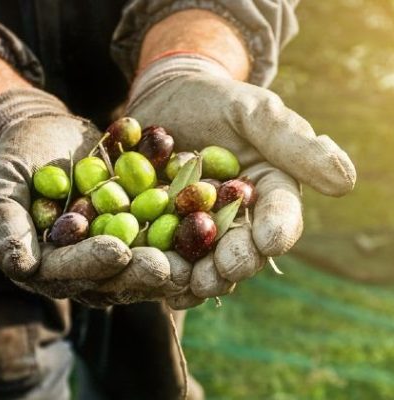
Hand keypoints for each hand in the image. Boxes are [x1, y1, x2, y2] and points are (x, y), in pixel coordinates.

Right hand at [0, 88, 188, 306]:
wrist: (44, 133)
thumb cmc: (14, 156)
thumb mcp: (0, 183)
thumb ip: (5, 222)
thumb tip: (18, 265)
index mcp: (44, 262)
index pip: (67, 271)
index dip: (91, 264)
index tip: (117, 253)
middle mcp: (81, 263)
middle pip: (112, 276)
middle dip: (140, 272)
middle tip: (169, 268)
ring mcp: (110, 246)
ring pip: (142, 261)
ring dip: (171, 260)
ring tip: (197, 257)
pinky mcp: (135, 227)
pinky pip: (159, 232)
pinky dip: (182, 229)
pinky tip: (206, 222)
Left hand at [127, 55, 355, 295]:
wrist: (167, 99)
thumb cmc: (215, 100)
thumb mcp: (253, 112)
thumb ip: (292, 143)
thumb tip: (345, 181)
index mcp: (268, 192)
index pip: (280, 215)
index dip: (277, 230)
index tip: (269, 241)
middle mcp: (238, 218)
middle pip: (242, 248)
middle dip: (234, 263)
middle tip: (223, 272)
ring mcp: (199, 229)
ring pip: (204, 262)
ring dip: (196, 277)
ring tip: (185, 285)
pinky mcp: (164, 230)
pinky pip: (165, 255)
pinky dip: (161, 270)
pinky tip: (155, 283)